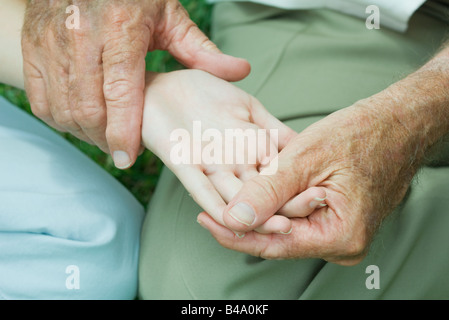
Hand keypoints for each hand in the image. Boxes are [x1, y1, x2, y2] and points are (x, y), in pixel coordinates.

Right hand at [21, 0, 249, 168]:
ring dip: (84, 132)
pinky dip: (59, 118)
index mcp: (120, 29)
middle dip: (104, 139)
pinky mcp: (32, 48)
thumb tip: (240, 71)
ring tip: (104, 138)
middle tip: (122, 150)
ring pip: (63, 108)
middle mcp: (81, 36)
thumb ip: (200, 50)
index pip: (119, 92)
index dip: (123, 132)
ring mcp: (51, 42)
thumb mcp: (168, 15)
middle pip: (88, 108)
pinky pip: (40, 99)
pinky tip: (80, 121)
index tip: (128, 158)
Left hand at [140, 70, 329, 233]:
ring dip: (258, 217)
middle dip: (284, 209)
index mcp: (251, 151)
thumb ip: (274, 128)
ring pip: (238, 200)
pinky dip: (218, 207)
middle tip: (307, 221)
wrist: (161, 85)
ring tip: (281, 228)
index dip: (298, 191)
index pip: (280, 177)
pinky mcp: (183, 165)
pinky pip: (202, 191)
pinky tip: (232, 220)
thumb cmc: (204, 92)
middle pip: (262, 194)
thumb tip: (301, 146)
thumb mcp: (249, 106)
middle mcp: (233, 165)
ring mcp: (209, 167)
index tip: (321, 199)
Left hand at [198, 94, 423, 264]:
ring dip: (261, 208)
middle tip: (210, 203)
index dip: (234, 233)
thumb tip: (233, 219)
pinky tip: (258, 189)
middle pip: (278, 238)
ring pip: (285, 227)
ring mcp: (340, 233)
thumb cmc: (362, 134)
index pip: (273, 244)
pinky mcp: (336, 221)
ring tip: (232, 191)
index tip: (205, 219)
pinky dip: (277, 203)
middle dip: (246, 219)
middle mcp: (341, 243)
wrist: (398, 124)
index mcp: (340, 235)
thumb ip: (268, 192)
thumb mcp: (307, 159)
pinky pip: (298, 218)